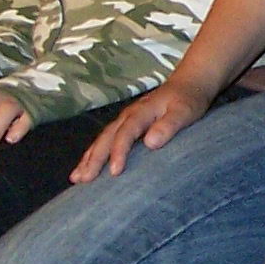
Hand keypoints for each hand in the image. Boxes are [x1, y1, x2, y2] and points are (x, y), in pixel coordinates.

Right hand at [73, 77, 213, 181]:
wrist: (187, 84)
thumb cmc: (188, 100)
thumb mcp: (185, 111)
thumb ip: (169, 125)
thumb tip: (151, 142)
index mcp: (141, 112)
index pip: (126, 133)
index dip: (119, 152)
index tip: (114, 172)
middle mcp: (128, 115)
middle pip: (107, 138)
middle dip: (94, 159)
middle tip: (84, 180)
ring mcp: (124, 120)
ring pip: (102, 139)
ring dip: (88, 158)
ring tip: (76, 178)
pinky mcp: (125, 125)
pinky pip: (105, 140)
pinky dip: (93, 154)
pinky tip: (85, 168)